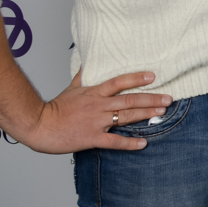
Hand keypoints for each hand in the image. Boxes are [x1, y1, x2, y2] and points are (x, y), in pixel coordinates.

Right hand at [12, 70, 173, 154]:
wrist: (38, 125)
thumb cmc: (54, 108)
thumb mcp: (71, 88)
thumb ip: (83, 76)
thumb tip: (89, 63)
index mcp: (94, 93)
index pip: (119, 82)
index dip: (136, 78)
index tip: (153, 76)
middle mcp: (98, 106)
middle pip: (129, 100)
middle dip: (151, 99)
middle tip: (169, 98)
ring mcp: (96, 122)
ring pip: (126, 117)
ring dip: (146, 114)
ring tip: (162, 112)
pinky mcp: (91, 138)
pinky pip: (114, 142)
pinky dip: (129, 143)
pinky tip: (143, 143)